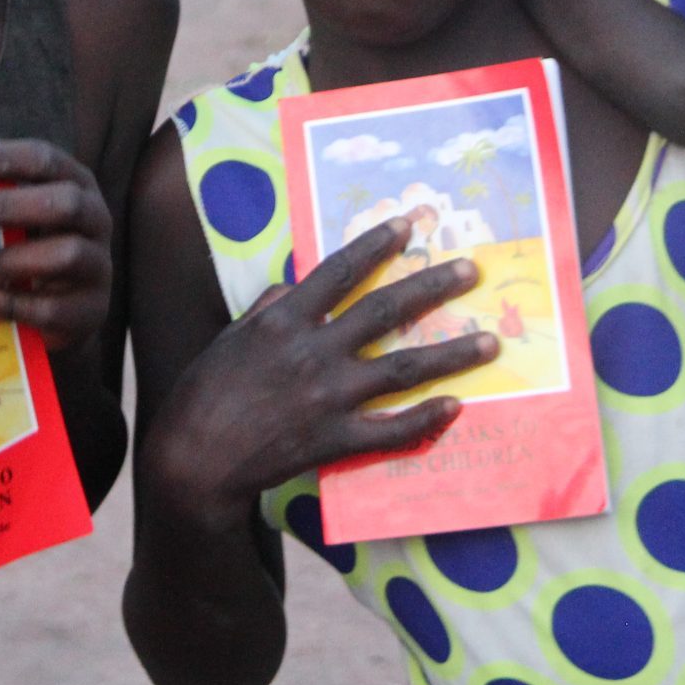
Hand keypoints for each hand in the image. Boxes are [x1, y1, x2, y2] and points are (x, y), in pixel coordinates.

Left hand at [0, 140, 112, 353]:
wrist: (62, 311)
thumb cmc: (31, 249)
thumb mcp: (16, 220)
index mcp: (76, 183)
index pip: (45, 160)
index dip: (2, 159)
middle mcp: (95, 218)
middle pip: (65, 202)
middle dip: (9, 205)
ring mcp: (99, 265)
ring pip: (69, 254)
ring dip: (18, 259)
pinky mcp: (91, 309)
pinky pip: (55, 308)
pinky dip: (15, 305)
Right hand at [144, 221, 495, 533]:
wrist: (193, 460)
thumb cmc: (205, 393)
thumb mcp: (232, 336)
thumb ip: (268, 307)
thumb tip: (296, 283)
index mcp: (284, 321)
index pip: (340, 271)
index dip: (376, 245)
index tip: (409, 224)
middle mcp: (313, 353)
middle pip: (385, 311)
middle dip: (432, 286)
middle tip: (471, 271)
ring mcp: (329, 399)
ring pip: (402, 369)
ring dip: (451, 355)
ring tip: (490, 342)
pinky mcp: (335, 441)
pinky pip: (391, 430)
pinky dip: (425, 418)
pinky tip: (456, 406)